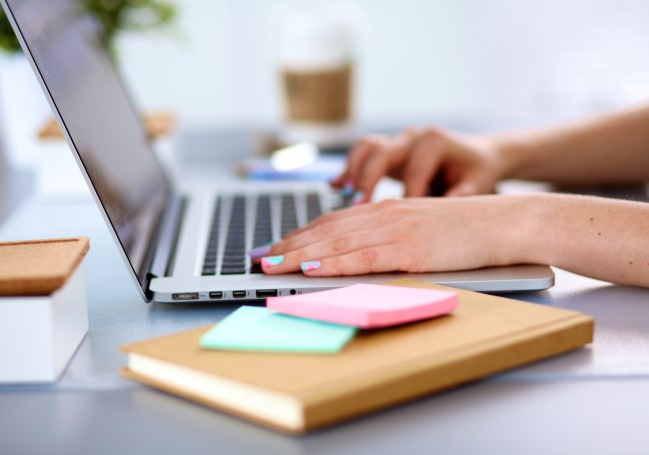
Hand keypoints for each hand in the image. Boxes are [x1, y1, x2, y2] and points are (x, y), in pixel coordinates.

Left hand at [257, 196, 530, 275]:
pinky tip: (313, 268)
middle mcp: (385, 215)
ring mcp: (397, 230)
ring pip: (338, 242)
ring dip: (300, 254)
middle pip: (326, 230)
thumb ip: (390, 237)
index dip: (300, 235)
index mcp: (386, 211)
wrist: (505, 222)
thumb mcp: (421, 228)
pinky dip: (334, 262)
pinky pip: (364, 256)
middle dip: (289, 245)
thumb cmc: (467, 230)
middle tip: (260, 258)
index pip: (333, 222)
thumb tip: (360, 255)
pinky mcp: (410, 249)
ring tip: (273, 265)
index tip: (276, 247)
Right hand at [332, 127, 505, 201]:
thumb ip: (462, 195)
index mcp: (436, 141)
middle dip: (367, 180)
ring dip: (352, 171)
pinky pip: (361, 155)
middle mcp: (413, 137)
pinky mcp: (387, 151)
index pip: (414, 169)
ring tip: (344, 195)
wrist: (477, 156)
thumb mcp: (477, 184)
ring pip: (366, 148)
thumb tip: (446, 207)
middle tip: (358, 206)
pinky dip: (347, 170)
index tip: (402, 220)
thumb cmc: (476, 173)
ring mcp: (397, 141)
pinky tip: (334, 186)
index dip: (405, 195)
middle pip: (381, 152)